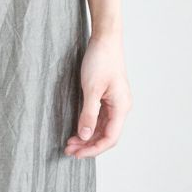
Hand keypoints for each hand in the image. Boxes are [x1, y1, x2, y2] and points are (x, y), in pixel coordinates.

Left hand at [64, 31, 132, 158]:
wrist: (105, 37)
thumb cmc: (101, 59)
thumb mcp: (91, 88)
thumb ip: (89, 114)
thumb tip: (85, 136)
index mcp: (121, 107)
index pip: (109, 138)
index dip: (93, 149)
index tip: (77, 153)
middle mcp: (121, 107)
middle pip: (106, 135)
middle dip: (88, 145)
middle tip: (69, 150)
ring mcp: (116, 101)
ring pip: (103, 127)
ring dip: (88, 136)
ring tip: (71, 142)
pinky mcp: (109, 95)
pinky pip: (101, 117)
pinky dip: (90, 124)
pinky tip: (79, 128)